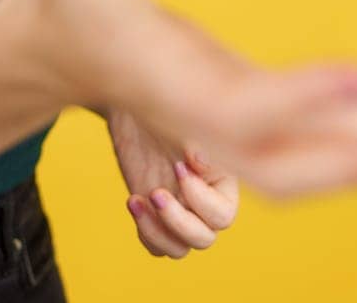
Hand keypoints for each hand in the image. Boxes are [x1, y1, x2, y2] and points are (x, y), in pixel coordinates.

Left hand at [105, 106, 238, 257]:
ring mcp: (180, 210)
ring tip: (137, 200)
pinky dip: (144, 232)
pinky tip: (133, 200)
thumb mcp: (186, 121)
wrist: (137, 106)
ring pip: (179, 249)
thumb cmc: (168, 106)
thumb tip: (200, 161)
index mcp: (223, 182)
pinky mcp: (155, 214)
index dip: (201, 201)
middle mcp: (205, 201)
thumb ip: (199, 139)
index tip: (179, 168)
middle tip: (156, 192)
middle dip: (178, 221)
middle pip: (203, 238)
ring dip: (157, 231)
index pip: (222, 215)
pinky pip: (156, 246)